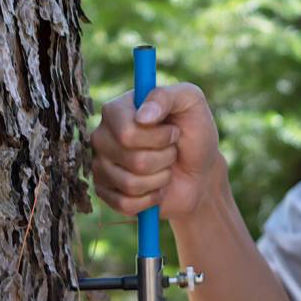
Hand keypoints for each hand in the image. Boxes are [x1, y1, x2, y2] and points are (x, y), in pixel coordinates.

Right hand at [89, 82, 225, 220]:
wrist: (200, 173)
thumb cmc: (194, 133)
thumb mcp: (191, 102)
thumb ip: (166, 96)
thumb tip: (142, 116)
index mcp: (116, 110)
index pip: (127, 132)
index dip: (158, 137)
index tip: (174, 132)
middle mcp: (102, 136)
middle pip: (131, 158)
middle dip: (164, 158)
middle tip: (171, 151)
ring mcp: (100, 165)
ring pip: (130, 184)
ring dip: (160, 179)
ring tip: (166, 168)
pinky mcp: (105, 192)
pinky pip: (125, 204)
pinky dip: (150, 199)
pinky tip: (156, 189)